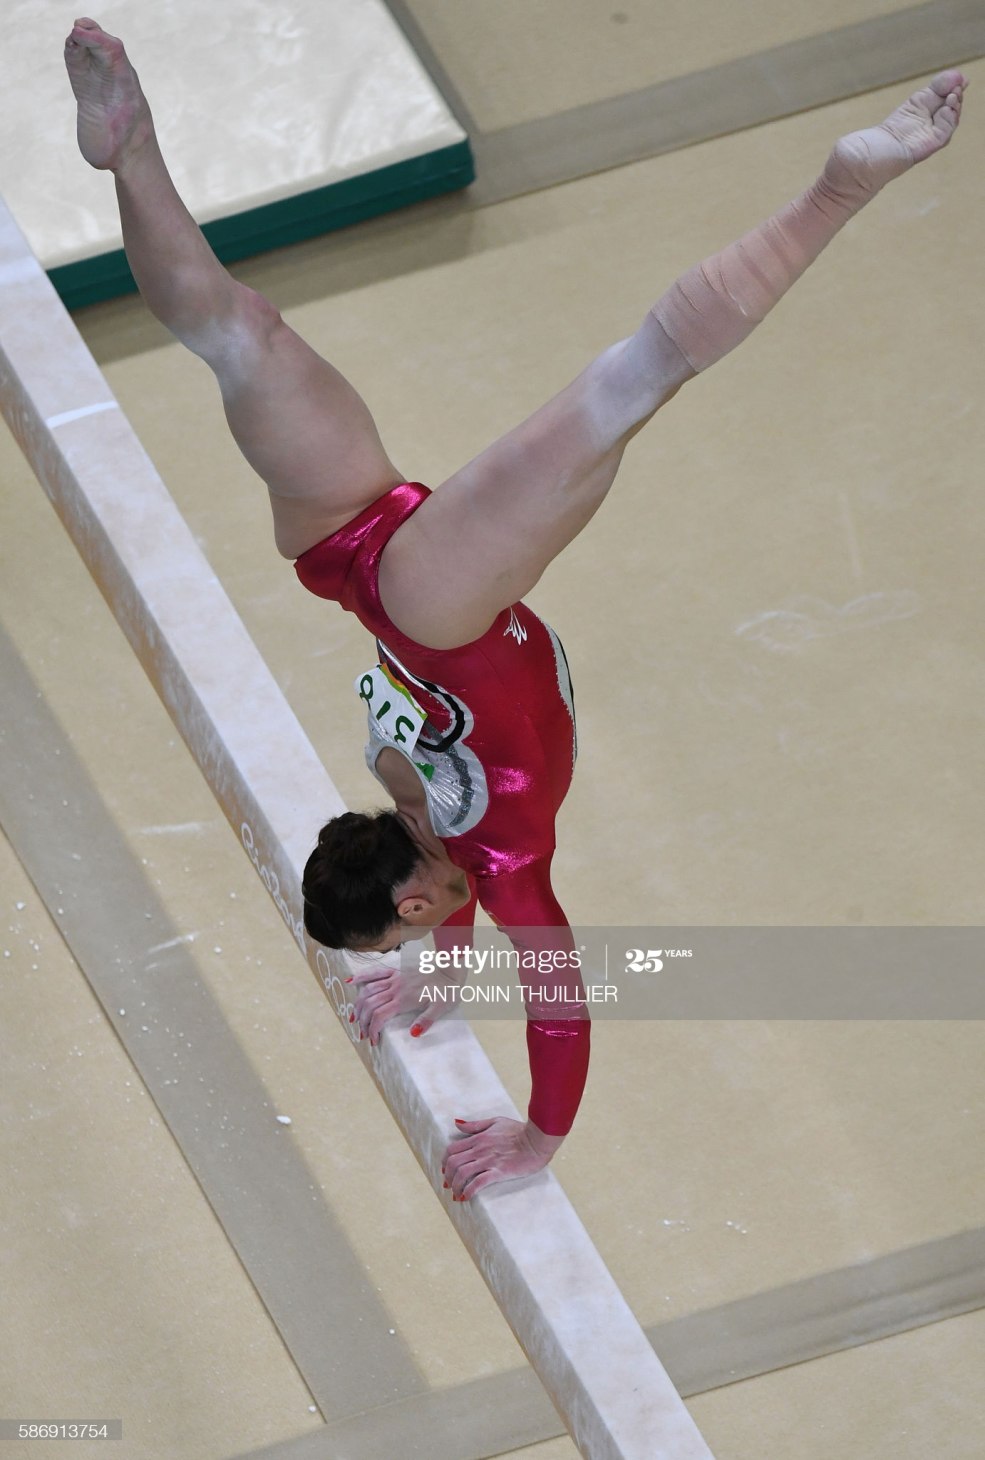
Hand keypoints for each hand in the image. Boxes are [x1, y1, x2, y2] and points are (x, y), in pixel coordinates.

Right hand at [347, 962, 454, 1044]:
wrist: (450, 969)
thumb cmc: (446, 990)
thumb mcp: (441, 1008)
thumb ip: (426, 1021)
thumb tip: (413, 1033)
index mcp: (404, 1000)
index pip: (380, 1016)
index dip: (373, 1030)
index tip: (373, 1041)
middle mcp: (395, 989)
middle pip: (370, 1005)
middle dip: (363, 1021)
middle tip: (362, 1033)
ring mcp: (394, 979)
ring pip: (368, 991)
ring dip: (358, 1005)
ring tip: (354, 1017)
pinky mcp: (396, 971)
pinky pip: (375, 972)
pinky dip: (361, 977)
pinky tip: (351, 982)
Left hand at [442, 1116, 563, 1200]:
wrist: (537, 1139)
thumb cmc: (519, 1130)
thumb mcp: (495, 1122)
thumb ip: (475, 1125)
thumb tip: (456, 1123)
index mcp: (478, 1138)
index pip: (452, 1149)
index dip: (444, 1161)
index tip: (445, 1170)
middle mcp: (480, 1149)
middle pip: (453, 1163)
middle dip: (447, 1176)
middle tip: (449, 1185)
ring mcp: (489, 1161)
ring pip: (462, 1173)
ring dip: (455, 1186)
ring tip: (456, 1194)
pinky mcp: (499, 1172)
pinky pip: (478, 1182)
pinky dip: (469, 1191)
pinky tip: (466, 1197)